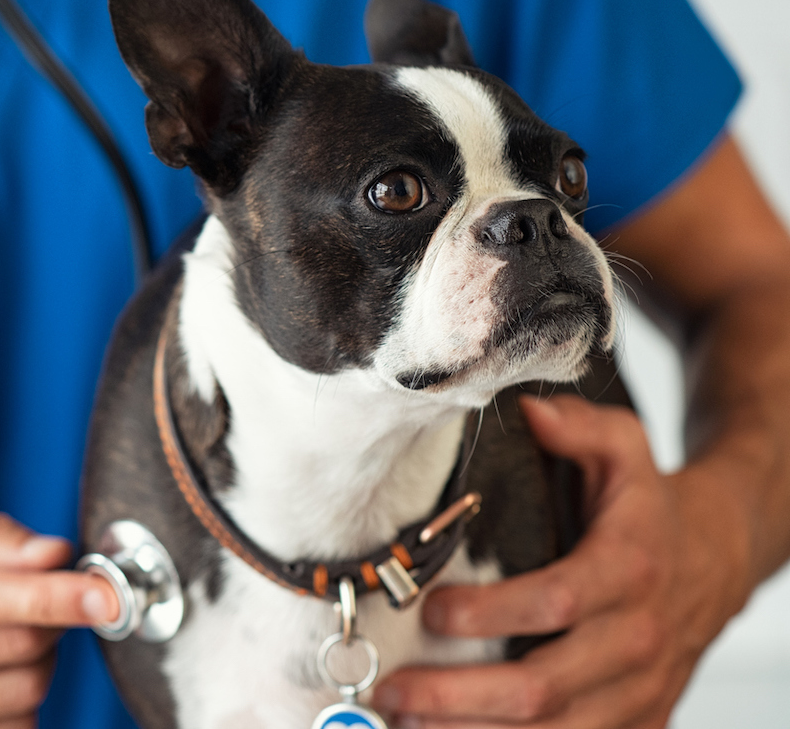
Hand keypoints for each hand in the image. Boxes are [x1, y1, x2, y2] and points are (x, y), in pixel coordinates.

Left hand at [371, 394, 751, 727]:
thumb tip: (529, 412)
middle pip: (543, 686)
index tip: (429, 611)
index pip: (555, 602)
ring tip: (406, 724)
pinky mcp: (638, 720)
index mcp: (628, 569)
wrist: (718, 559)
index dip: (489, 614)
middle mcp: (636, 639)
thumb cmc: (649, 506)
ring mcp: (639, 689)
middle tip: (392, 689)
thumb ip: (578, 426)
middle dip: (459, 694)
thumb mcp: (625, 447)